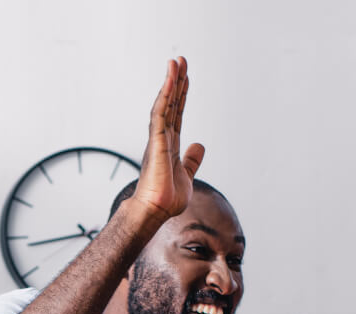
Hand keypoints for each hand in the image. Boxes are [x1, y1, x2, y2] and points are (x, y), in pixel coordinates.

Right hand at [123, 57, 205, 223]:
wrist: (155, 211)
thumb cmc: (167, 198)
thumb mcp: (188, 175)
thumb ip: (192, 160)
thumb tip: (199, 145)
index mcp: (169, 144)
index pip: (177, 113)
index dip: (181, 94)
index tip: (185, 77)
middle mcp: (162, 137)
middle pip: (170, 103)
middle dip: (176, 81)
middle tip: (181, 60)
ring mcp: (158, 138)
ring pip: (164, 103)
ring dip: (170, 82)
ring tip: (176, 62)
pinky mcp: (156, 141)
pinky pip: (160, 113)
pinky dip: (165, 95)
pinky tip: (171, 80)